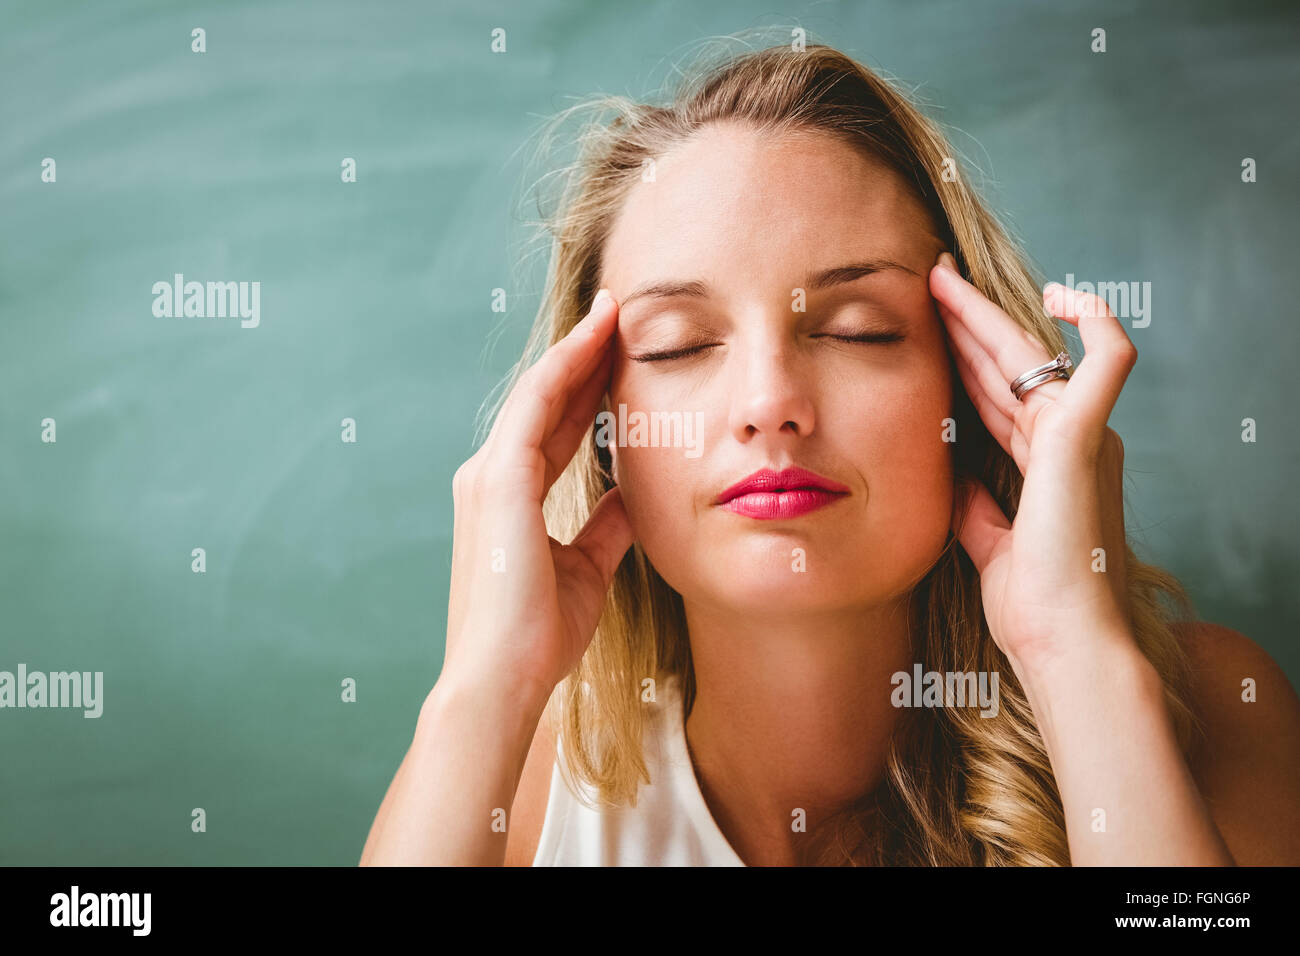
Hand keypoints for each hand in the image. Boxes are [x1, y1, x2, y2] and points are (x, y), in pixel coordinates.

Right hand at [442, 290, 633, 704]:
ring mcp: (489, 475)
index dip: (587, 392)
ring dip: (574, 351)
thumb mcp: (587, 569)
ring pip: (538, 394)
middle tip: (618, 316)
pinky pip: (534, 408)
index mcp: (511, 497)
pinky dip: (562, 370)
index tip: (618, 357)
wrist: (504, 678)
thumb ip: (605, 528)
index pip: (556, 429)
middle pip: (546, 403)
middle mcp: (491, 476)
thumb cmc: (538, 635)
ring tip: (610, 314)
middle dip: (583, 359)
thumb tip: (632, 498)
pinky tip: (591, 341)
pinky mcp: (498, 479)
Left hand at [929, 252, 1137, 675]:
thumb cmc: (1033, 607)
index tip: (930, 327)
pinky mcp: (1085, 436)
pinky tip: (1062, 295)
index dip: (964, 358)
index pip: (996, 395)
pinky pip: (1108, 359)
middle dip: (966, 321)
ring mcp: (1078, 435)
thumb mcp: (988, 542)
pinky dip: (1095, 321)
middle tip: (930, 279)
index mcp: (1044, 464)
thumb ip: (975, 502)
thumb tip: (951, 473)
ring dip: (983, 314)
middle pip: (1007, 365)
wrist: (1061, 642)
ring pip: (1031, 353)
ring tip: (941, 278)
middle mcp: (1065, 441)